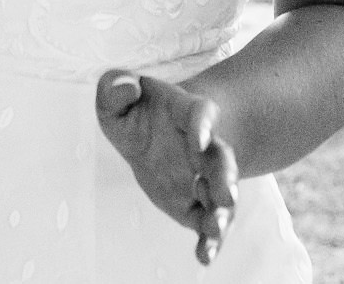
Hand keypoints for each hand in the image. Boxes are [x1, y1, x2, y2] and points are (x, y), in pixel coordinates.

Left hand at [95, 70, 238, 264]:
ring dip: (222, 211)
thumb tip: (128, 87)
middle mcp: (203, 147)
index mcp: (187, 114)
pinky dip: (209, 240)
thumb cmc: (135, 113)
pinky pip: (206, 222)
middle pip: (221, 158)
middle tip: (228, 193)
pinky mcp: (195, 203)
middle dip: (226, 176)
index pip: (201, 113)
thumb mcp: (116, 96)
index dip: (202, 124)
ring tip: (217, 227)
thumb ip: (115, 86)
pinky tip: (204, 257)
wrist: (154, 136)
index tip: (198, 138)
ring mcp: (202, 178)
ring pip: (221, 194)